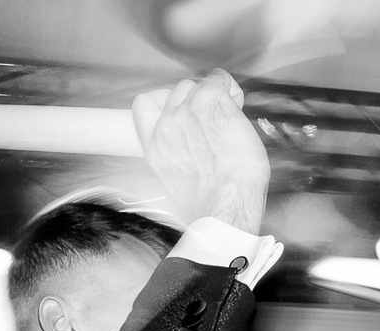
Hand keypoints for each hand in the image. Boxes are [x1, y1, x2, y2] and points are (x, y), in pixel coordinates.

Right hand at [131, 68, 269, 232]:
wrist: (227, 201)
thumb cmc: (212, 202)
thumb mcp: (178, 181)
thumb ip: (177, 155)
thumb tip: (190, 149)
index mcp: (154, 146)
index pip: (143, 106)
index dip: (162, 102)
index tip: (178, 112)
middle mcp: (166, 125)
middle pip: (176, 91)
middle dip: (194, 101)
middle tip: (212, 122)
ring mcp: (187, 110)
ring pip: (196, 85)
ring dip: (212, 95)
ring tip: (227, 116)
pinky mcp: (210, 100)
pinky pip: (219, 79)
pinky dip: (230, 88)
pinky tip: (236, 102)